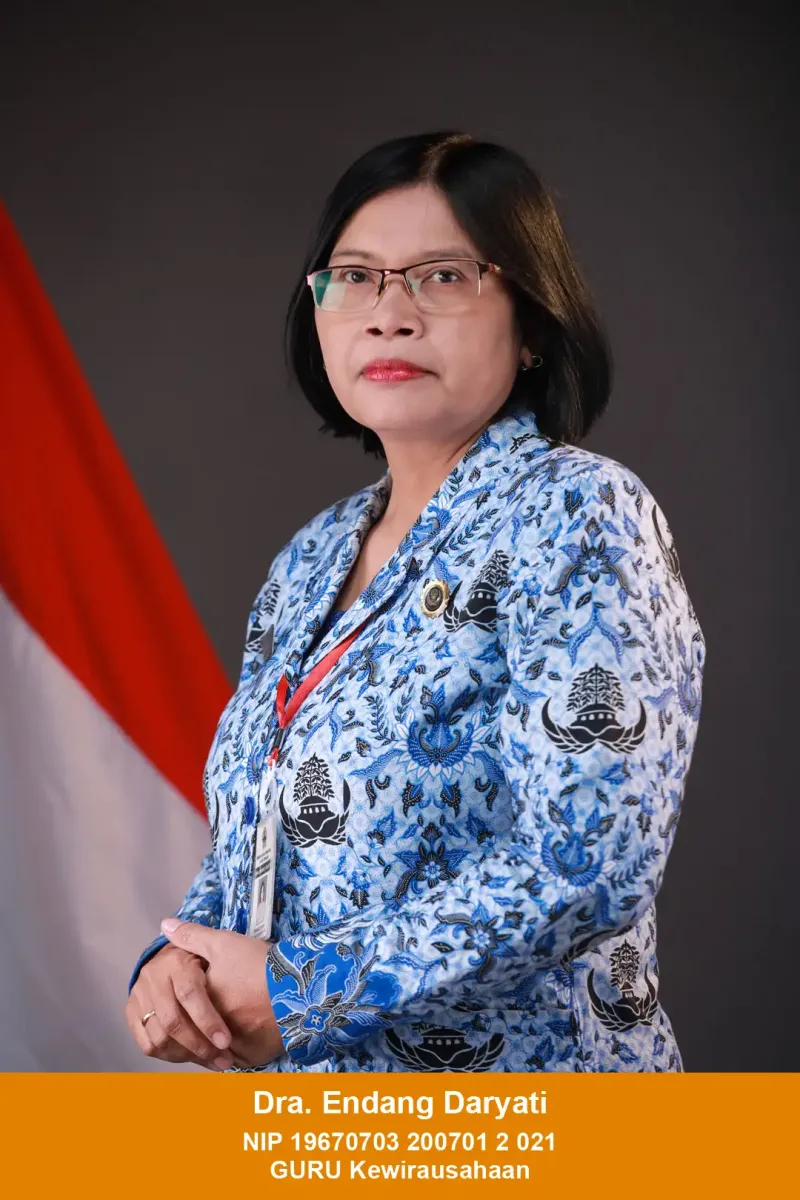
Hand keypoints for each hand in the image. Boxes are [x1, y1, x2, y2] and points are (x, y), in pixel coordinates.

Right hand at [125, 943, 235, 1069]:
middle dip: (201, 1045)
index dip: (207, 1020)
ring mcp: (139, 998)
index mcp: (173, 962)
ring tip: (214, 1062)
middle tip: (224, 1060)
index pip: (189, 995)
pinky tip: (193, 1058)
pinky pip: (148, 1045)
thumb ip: (196, 936)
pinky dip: (171, 1056)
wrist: (175, 963)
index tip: (226, 1041)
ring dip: (189, 1055)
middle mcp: (151, 979)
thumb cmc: (204, 957)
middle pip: (174, 1021)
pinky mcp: (133, 1016)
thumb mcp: (211, 943)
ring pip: (161, 1037)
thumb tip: (166, 923)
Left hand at [160, 918, 284, 1067]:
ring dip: (217, 1039)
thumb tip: (166, 925)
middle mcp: (213, 1032)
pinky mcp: (253, 1058)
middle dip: (201, 1023)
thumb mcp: (224, 943)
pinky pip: (236, 1057)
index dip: (188, 1002)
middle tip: (215, 1008)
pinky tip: (245, 1029)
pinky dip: (237, 1047)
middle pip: (198, 1032)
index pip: (182, 1012)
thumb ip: (192, 936)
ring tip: (231, 1019)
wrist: (304, 986)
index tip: (200, 993)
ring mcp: (233, 1048)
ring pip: (216, 1048)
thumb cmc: (262, 966)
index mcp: (202, 1005)